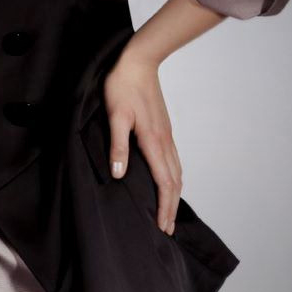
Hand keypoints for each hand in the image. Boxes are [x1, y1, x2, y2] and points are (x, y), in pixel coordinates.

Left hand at [101, 53, 181, 234]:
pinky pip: (173, 160)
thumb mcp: (114, 116)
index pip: (163, 182)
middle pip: (174, 182)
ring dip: (174, 194)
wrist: (138, 63)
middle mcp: (164, 141)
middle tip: (167, 228)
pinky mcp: (164, 129)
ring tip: (169, 211)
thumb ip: (117, 146)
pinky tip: (168, 181)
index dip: (163, 206)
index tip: (162, 225)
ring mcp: (167, 135)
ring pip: (176, 171)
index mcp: (152, 141)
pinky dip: (174, 178)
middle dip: (171, 207)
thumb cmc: (121, 87)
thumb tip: (121, 174)